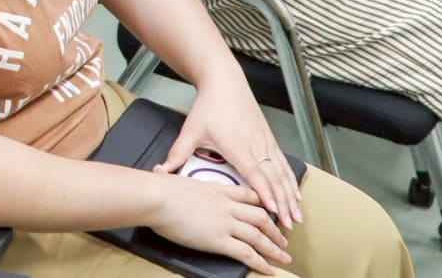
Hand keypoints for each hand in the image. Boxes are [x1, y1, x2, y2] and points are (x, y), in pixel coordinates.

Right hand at [144, 172, 292, 274]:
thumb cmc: (158, 188)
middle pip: (259, 215)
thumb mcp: (171, 178)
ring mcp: (224, 223)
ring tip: (284, 256)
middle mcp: (226, 206)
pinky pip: (246, 252)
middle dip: (274, 228)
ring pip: (258, 235)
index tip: (268, 209)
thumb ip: (171, 177)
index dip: (261, 202)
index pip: (246, 195)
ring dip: (274, 247)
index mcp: (216, 190)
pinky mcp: (219, 240)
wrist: (157, 197)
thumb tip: (158, 173)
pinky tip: (270, 269)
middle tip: (283, 238)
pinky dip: (261, 262)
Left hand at [157, 83, 301, 228]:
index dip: (264, 192)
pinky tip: (295, 193)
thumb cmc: (208, 105)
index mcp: (236, 145)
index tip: (272, 210)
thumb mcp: (191, 129)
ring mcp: (264, 141)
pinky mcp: (269, 138)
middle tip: (289, 225)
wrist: (224, 81)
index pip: (254, 173)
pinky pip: (283, 163)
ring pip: (281, 172)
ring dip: (291, 194)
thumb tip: (162, 171)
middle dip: (283, 202)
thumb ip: (178, 153)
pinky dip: (290, 179)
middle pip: (273, 178)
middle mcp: (255, 145)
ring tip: (297, 215)